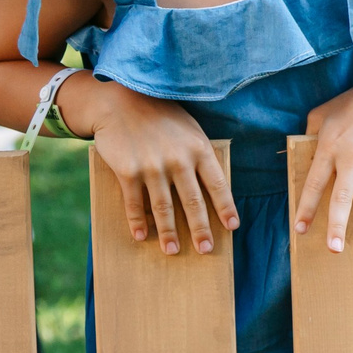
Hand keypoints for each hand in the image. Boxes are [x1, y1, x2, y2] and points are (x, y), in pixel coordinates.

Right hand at [66, 76, 238, 256]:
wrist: (121, 102)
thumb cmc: (162, 118)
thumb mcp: (190, 131)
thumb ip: (200, 157)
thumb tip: (210, 190)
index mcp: (199, 149)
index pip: (218, 184)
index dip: (226, 207)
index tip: (232, 227)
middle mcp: (178, 160)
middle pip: (193, 202)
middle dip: (200, 229)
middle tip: (205, 250)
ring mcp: (152, 167)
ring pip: (164, 207)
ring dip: (168, 233)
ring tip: (172, 251)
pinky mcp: (128, 171)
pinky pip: (134, 203)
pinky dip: (138, 222)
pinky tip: (141, 236)